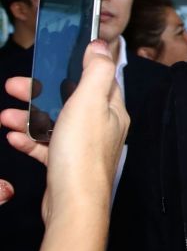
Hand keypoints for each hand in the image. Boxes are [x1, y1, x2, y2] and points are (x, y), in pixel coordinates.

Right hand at [0, 40, 128, 222]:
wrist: (73, 204)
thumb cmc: (83, 154)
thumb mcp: (90, 101)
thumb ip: (95, 71)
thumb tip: (101, 46)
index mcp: (111, 111)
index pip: (97, 79)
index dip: (74, 66)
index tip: (52, 58)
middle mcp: (100, 128)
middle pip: (69, 100)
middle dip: (39, 92)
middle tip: (15, 86)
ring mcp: (83, 147)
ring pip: (53, 123)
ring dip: (28, 116)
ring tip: (6, 115)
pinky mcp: (66, 165)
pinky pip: (45, 147)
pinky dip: (29, 140)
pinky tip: (14, 136)